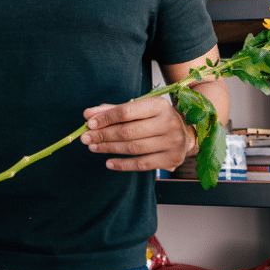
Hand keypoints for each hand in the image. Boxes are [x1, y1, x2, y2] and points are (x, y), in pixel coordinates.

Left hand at [80, 96, 196, 171]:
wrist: (184, 132)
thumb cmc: (155, 118)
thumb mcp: (138, 108)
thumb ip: (113, 110)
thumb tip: (88, 115)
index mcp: (159, 105)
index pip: (126, 111)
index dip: (106, 118)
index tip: (89, 123)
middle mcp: (168, 122)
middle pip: (128, 132)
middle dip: (103, 135)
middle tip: (85, 138)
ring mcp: (172, 142)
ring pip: (133, 148)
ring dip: (109, 149)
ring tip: (93, 147)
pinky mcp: (172, 159)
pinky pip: (142, 164)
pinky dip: (123, 164)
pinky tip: (108, 162)